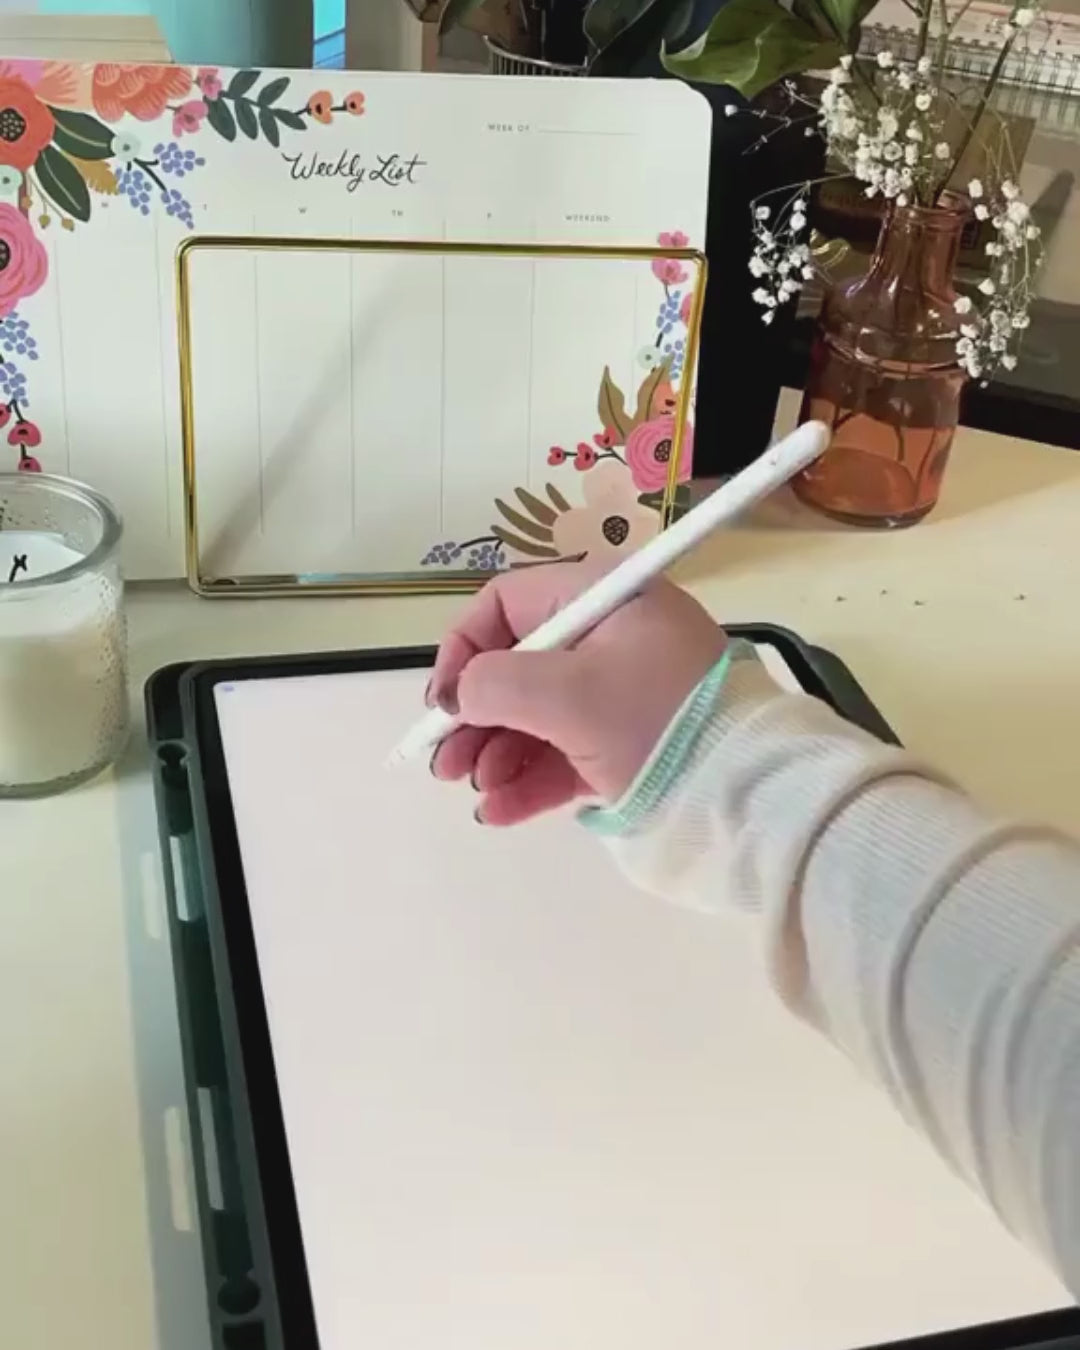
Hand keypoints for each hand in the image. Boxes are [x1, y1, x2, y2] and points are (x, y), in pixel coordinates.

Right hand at [428, 562, 726, 825]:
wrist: (744, 790)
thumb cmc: (652, 719)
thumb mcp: (566, 694)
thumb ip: (495, 684)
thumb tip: (461, 694)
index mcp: (601, 598)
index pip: (507, 604)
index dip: (464, 649)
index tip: (442, 702)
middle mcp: (610, 637)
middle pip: (517, 667)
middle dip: (474, 717)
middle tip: (444, 763)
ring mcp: (621, 693)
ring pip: (537, 717)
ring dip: (496, 753)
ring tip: (475, 790)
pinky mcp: (629, 743)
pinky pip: (566, 753)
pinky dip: (529, 779)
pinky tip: (497, 811)